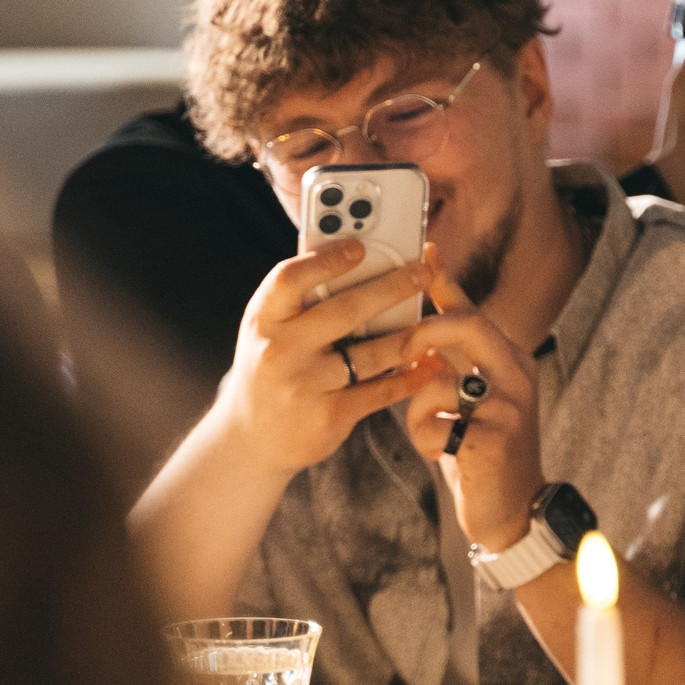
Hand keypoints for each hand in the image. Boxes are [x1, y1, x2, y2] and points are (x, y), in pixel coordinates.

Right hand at [208, 240, 427, 476]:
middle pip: (344, 311)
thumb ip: (303, 299)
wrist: (251, 437)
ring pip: (370, 354)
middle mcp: (280, 351)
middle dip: (391, 288)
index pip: (289, 279)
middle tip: (422, 273)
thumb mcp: (270, 329)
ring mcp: (304, 385)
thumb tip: (357, 256)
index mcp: (263, 319)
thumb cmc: (271, 367)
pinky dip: (408, 376)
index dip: (325, 260)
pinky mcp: (329, 416)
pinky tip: (426, 362)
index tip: (359, 247)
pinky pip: (379, 391)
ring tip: (433, 323)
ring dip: (408, 337)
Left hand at [393, 242, 545, 550]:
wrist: (513, 512)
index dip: (445, 280)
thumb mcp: (471, 400)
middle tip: (402, 350)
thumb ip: (451, 366)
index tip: (423, 251)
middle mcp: (517, 375)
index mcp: (510, 360)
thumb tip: (415, 330)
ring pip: (439, 380)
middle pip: (466, 325)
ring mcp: (510, 406)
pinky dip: (426, 441)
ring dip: (420, 411)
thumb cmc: (481, 452)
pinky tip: (442, 455)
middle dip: (424, 332)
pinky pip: (436, 423)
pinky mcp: (494, 439)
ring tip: (434, 435)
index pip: (473, 309)